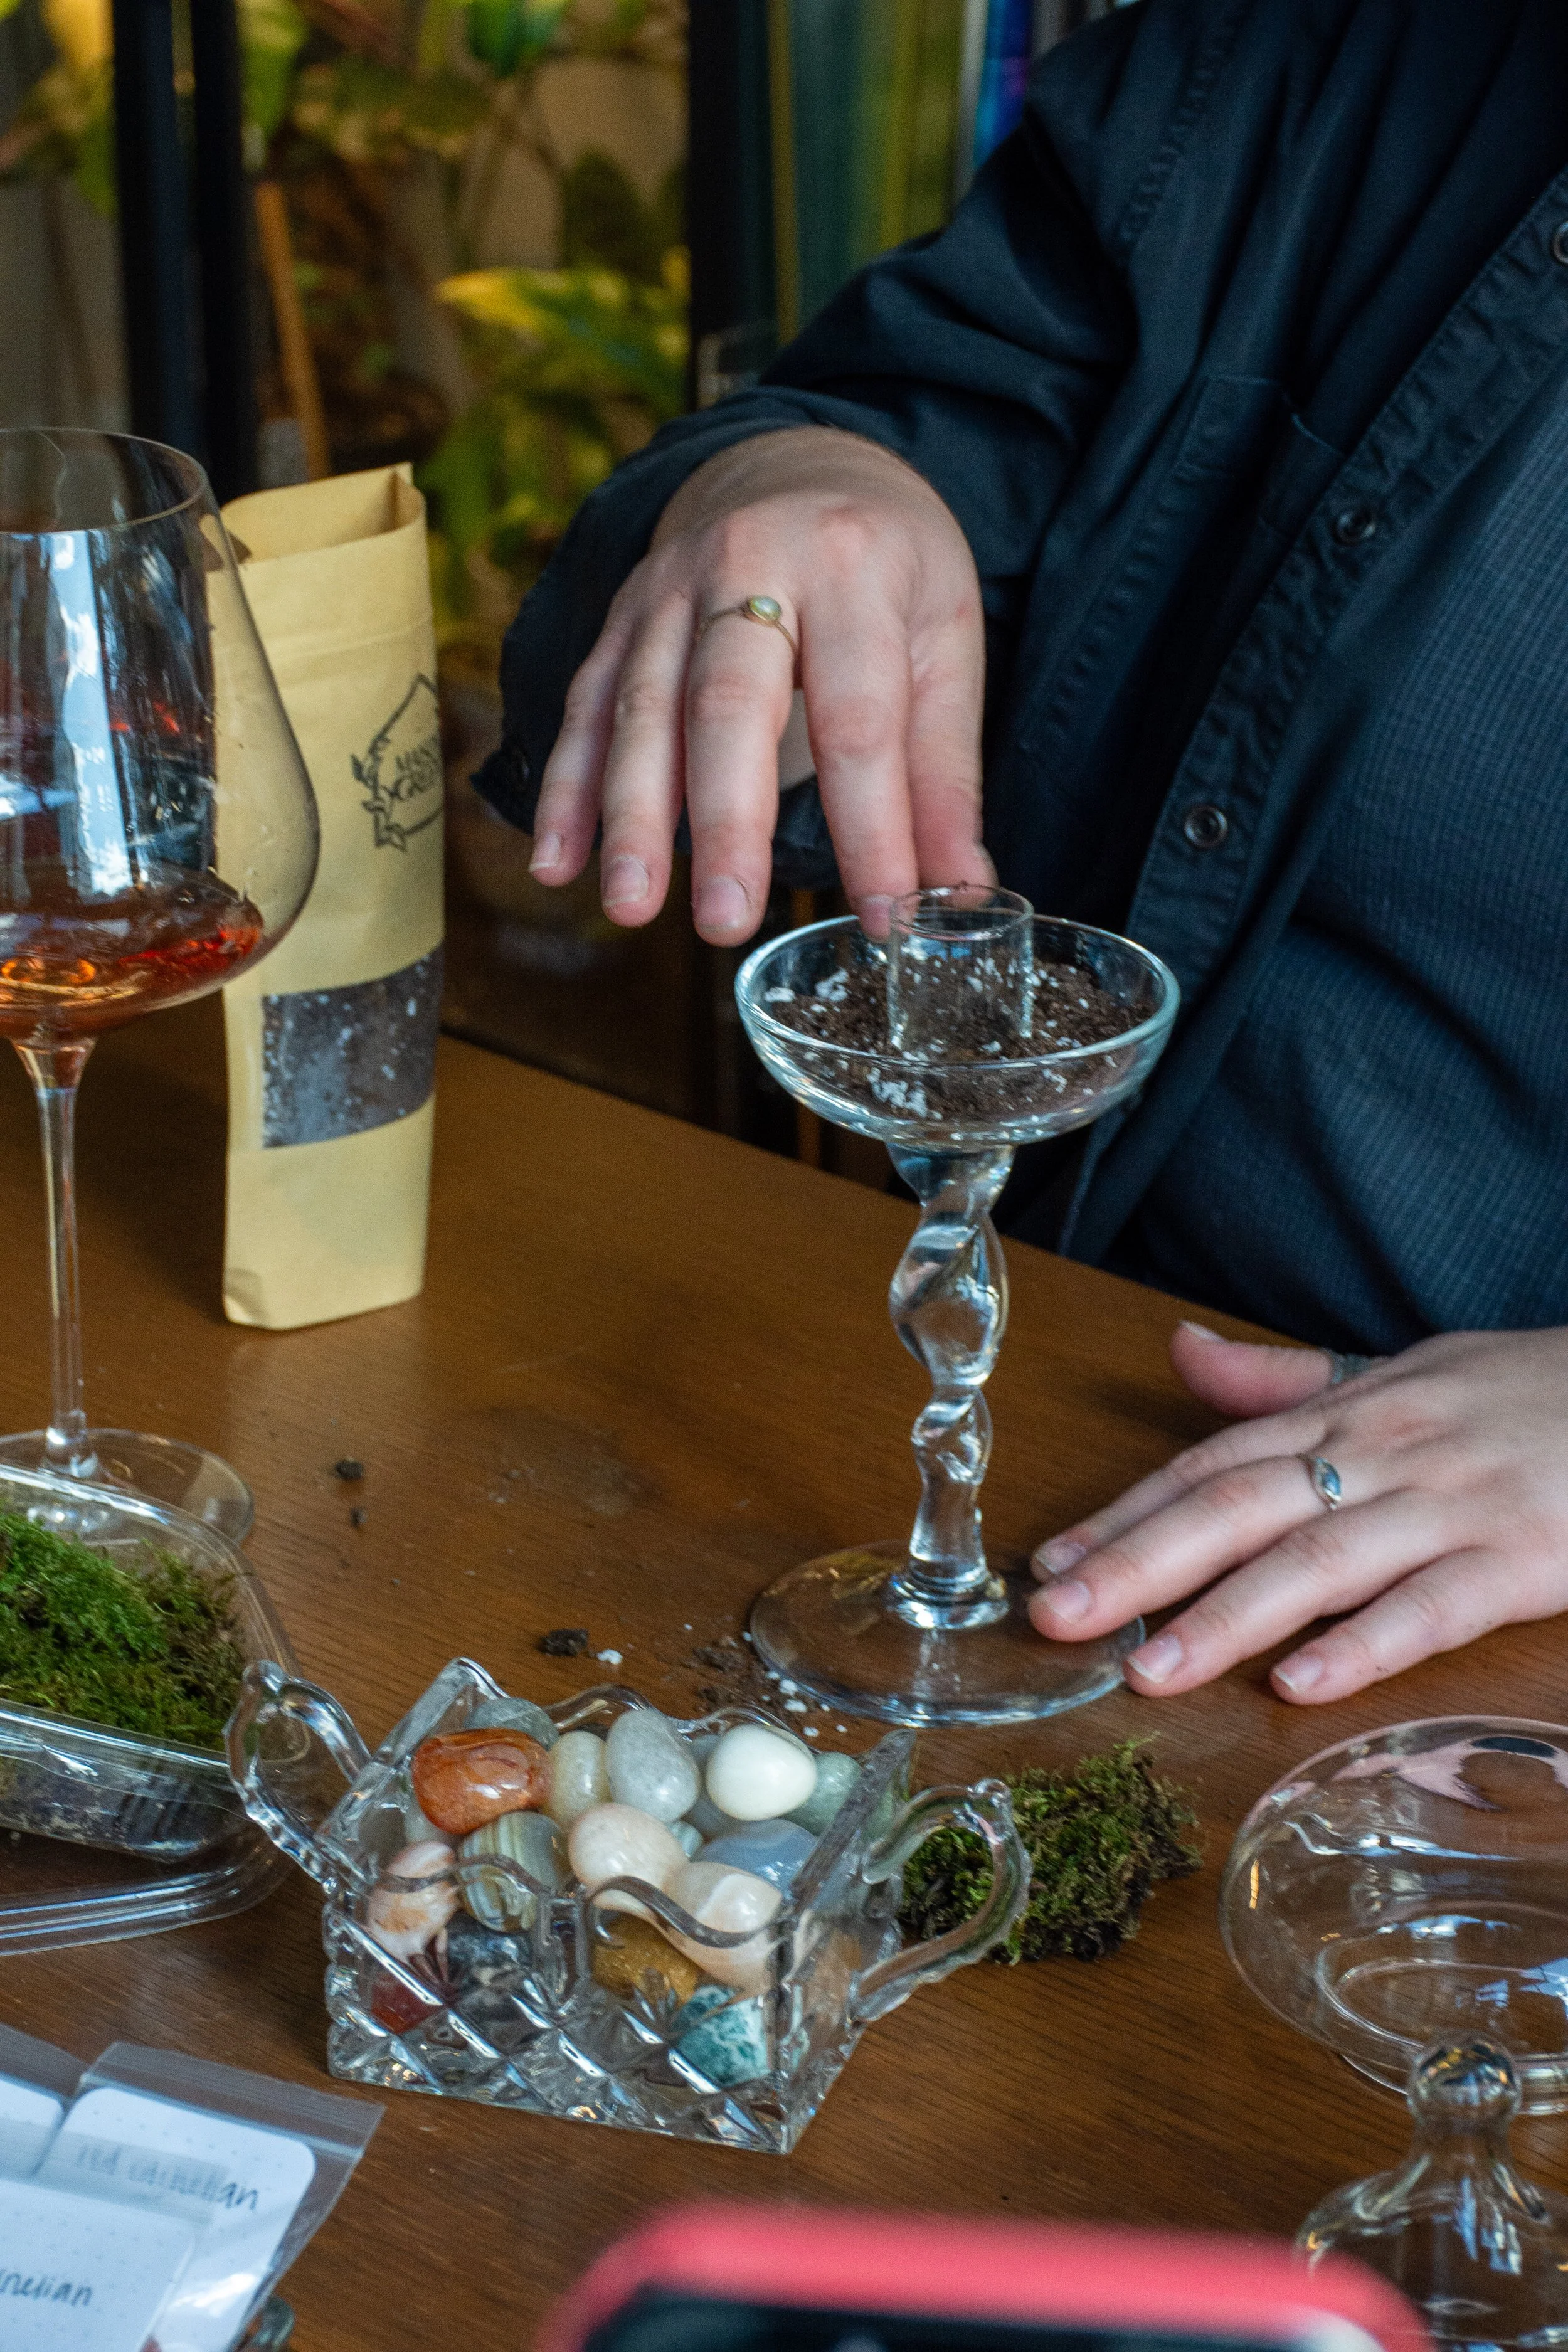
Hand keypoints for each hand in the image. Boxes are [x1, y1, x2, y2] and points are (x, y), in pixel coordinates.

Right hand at [527, 426, 989, 943]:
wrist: (797, 462)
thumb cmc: (885, 565)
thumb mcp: (944, 640)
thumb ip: (944, 771)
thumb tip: (959, 891)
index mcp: (852, 568)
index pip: (859, 719)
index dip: (870, 828)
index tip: (883, 916)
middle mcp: (749, 565)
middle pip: (729, 703)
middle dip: (726, 822)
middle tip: (726, 921)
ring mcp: (669, 588)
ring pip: (641, 708)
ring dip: (630, 818)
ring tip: (632, 907)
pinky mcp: (619, 615)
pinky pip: (584, 706)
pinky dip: (567, 789)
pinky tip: (559, 866)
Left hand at [1028, 1320, 1567, 1701]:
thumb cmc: (1526, 1393)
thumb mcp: (1404, 1369)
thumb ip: (1289, 1380)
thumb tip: (1182, 1353)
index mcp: (1349, 1413)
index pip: (1212, 1461)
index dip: (1127, 1511)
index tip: (1049, 1562)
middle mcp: (1383, 1453)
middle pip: (1240, 1507)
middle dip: (1141, 1564)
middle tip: (1057, 1618)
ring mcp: (1450, 1508)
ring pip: (1317, 1561)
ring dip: (1224, 1618)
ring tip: (1146, 1670)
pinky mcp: (1520, 1561)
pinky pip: (1431, 1608)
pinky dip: (1363, 1645)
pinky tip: (1300, 1685)